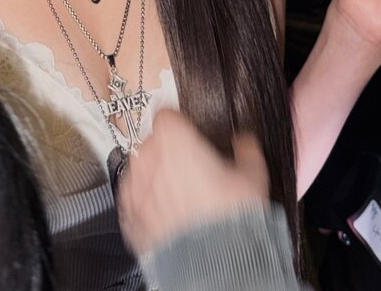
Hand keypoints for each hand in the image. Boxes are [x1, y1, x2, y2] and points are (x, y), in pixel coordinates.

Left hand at [116, 109, 269, 255]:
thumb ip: (246, 150)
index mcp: (173, 138)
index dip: (180, 124)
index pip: (167, 115)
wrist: (212, 265)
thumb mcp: (251, 177)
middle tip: (190, 172)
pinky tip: (167, 216)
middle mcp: (147, 157)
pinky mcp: (128, 217)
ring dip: (154, 178)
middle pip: (153, 143)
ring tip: (179, 198)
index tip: (189, 135)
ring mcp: (134, 187)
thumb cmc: (229, 219)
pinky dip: (147, 205)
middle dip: (168, 153)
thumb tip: (245, 143)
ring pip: (141, 172)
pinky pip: (134, 201)